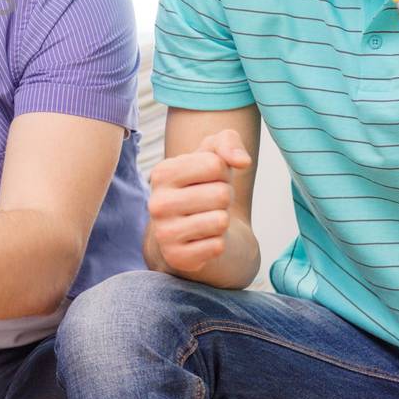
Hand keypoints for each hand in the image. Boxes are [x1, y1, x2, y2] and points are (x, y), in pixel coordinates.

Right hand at [148, 130, 250, 272]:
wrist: (190, 229)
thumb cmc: (204, 185)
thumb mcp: (214, 155)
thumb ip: (229, 141)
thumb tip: (242, 161)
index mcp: (162, 173)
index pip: (215, 164)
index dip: (223, 172)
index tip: (209, 180)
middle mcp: (157, 203)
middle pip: (220, 194)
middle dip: (224, 198)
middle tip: (209, 203)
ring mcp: (164, 233)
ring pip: (220, 221)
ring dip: (222, 220)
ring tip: (206, 219)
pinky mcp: (176, 257)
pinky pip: (217, 246)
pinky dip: (217, 242)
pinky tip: (203, 239)